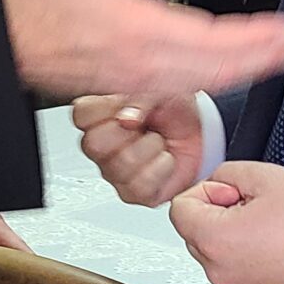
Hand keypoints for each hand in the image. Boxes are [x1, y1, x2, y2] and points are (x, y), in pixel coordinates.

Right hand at [1, 0, 283, 101]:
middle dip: (267, 57)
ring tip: (280, 54)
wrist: (8, 46)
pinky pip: (188, 89)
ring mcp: (140, 80)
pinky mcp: (134, 87)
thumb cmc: (40, 5)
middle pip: (221, 68)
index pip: (214, 39)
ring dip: (250, 70)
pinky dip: (220, 79)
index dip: (258, 37)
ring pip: (208, 83)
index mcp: (139, 28)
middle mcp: (145, 62)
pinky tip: (234, 68)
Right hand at [72, 94, 204, 207]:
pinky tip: (165, 158)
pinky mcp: (132, 193)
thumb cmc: (177, 110)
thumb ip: (139, 99)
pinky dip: (162, 168)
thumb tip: (125, 119)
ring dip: (151, 148)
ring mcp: (114, 172)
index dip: (107, 109)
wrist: (203, 133)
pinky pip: (139, 186)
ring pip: (120, 166)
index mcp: (100, 115)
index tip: (129, 105)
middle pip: (94, 144)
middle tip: (146, 125)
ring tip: (160, 141)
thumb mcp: (160, 90)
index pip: (81, 114)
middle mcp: (102, 146)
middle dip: (129, 132)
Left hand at [169, 159, 283, 283]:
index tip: (232, 191)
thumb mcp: (264, 175)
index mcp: (213, 239)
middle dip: (216, 213)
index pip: (179, 209)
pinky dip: (245, 254)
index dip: (205, 191)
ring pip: (214, 251)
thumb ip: (227, 172)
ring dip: (230, 234)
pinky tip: (274, 241)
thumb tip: (218, 182)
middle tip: (253, 205)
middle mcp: (218, 270)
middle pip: (194, 232)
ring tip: (267, 224)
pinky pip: (234, 269)